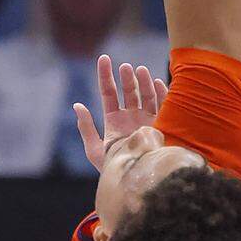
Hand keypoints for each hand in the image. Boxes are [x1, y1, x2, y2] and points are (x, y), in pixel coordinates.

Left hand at [73, 55, 167, 171]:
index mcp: (114, 120)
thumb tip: (77, 105)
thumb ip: (86, 128)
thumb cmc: (115, 169)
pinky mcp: (162, 125)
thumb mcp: (95, 150)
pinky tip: (157, 82)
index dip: (105, 75)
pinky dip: (160, 93)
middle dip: (126, 78)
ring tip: (139, 71)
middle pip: (128, 91)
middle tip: (124, 68)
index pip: (109, 92)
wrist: (138, 182)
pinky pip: (163, 105)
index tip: (104, 58)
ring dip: (143, 82)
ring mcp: (147, 119)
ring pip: (145, 95)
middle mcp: (131, 117)